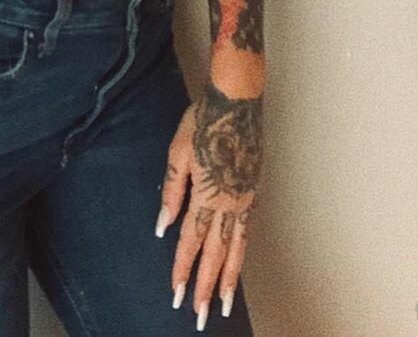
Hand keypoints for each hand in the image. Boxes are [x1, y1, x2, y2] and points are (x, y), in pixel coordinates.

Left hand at [157, 82, 262, 325]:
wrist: (237, 100)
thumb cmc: (202, 121)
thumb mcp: (177, 152)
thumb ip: (172, 192)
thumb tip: (163, 225)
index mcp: (208, 194)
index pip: (191, 241)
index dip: (182, 269)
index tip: (175, 294)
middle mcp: (229, 203)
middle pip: (216, 254)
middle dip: (207, 287)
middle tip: (200, 316)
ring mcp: (245, 198)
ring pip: (237, 248)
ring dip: (230, 279)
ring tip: (226, 304)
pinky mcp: (254, 190)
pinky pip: (248, 230)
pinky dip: (242, 253)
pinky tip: (238, 263)